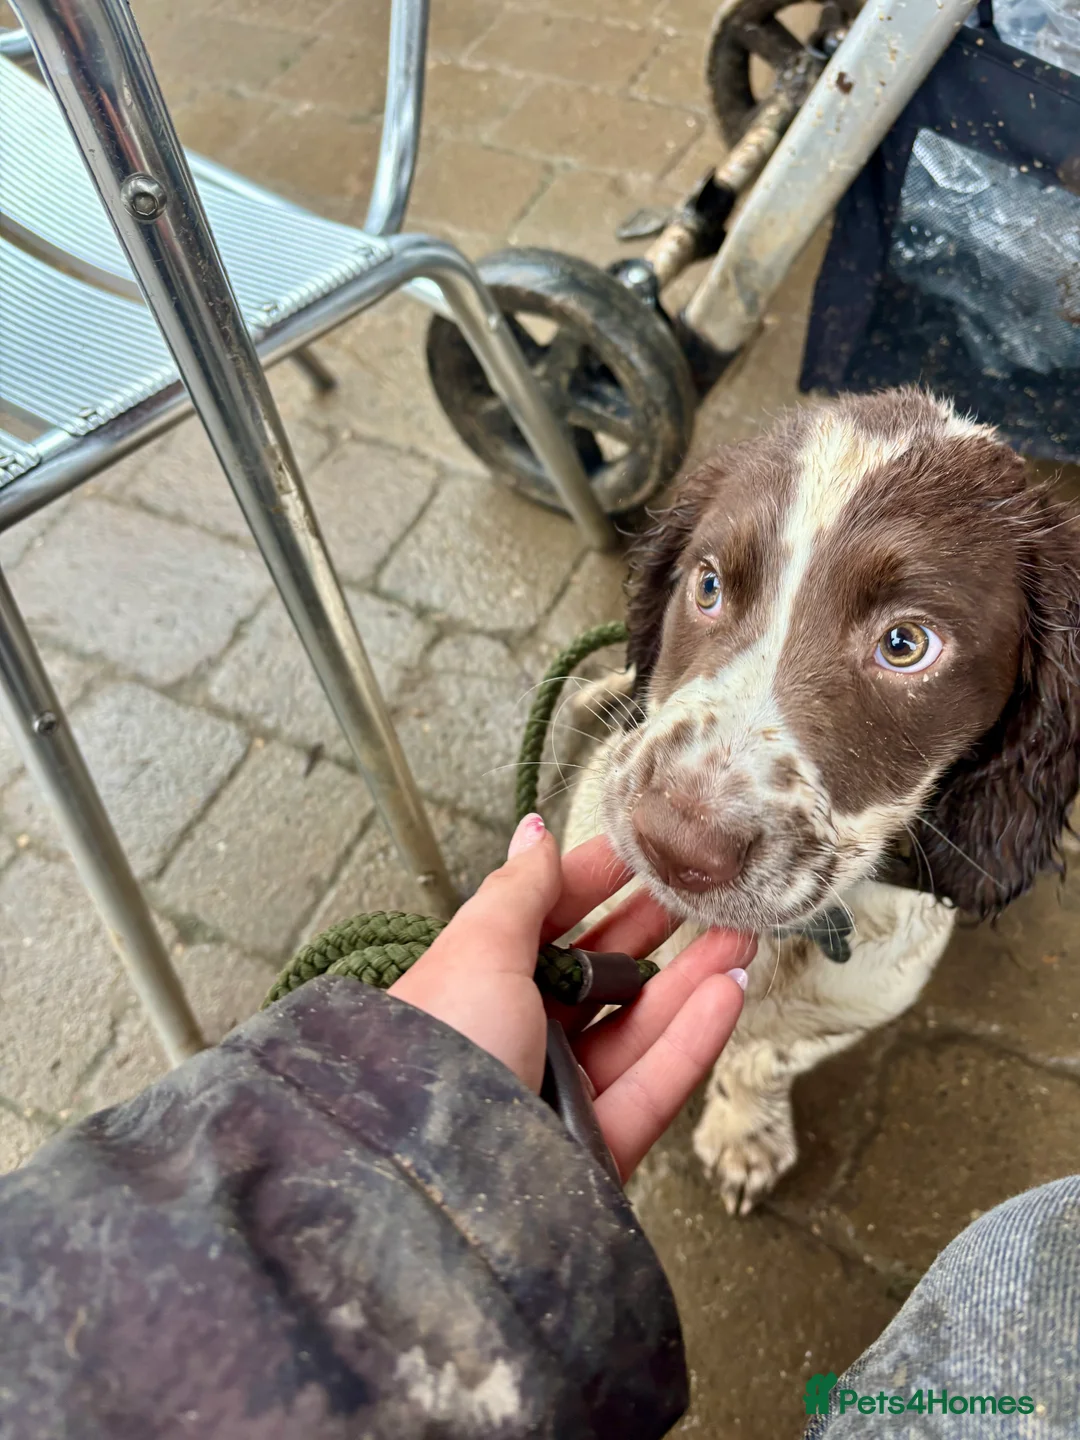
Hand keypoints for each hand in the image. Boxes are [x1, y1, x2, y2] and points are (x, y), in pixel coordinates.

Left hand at [389, 813, 754, 1179]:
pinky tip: (728, 990)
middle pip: (600, 974)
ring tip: (742, 932)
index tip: (645, 848)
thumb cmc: (436, 1058)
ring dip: (693, 979)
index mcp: (475, 987)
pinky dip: (695, 1038)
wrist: (434, 1192)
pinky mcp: (599, 1147)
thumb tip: (532, 829)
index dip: (594, 881)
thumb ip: (517, 892)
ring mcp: (560, 1094)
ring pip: (639, 1026)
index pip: (545, 921)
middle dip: (655, 928)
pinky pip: (655, 1082)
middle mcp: (515, 1038)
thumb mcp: (474, 954)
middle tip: (706, 889)